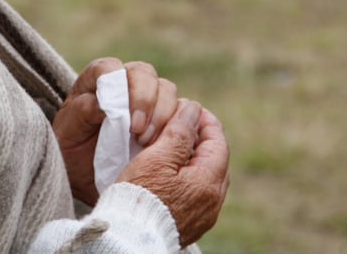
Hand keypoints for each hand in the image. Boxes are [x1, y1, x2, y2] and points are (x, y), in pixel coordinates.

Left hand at [53, 57, 178, 205]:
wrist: (88, 177)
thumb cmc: (73, 150)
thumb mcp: (67, 134)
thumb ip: (81, 112)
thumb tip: (103, 103)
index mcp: (96, 80)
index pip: (109, 68)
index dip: (118, 85)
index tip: (121, 114)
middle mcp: (125, 82)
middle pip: (144, 74)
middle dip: (145, 100)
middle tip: (138, 130)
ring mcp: (148, 96)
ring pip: (166, 89)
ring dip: (162, 114)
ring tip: (146, 141)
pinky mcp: (166, 114)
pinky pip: (182, 109)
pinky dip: (177, 124)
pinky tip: (165, 144)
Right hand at [118, 99, 229, 246]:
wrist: (128, 238)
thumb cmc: (140, 196)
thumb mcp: (157, 157)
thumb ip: (179, 132)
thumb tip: (193, 110)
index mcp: (209, 181)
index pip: (218, 140)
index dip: (203, 119)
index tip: (186, 108)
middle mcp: (213, 201)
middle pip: (214, 158)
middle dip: (198, 138)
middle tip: (177, 125)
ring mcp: (204, 214)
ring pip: (205, 175)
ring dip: (192, 158)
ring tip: (169, 147)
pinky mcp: (192, 223)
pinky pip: (196, 192)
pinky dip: (187, 177)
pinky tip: (168, 172)